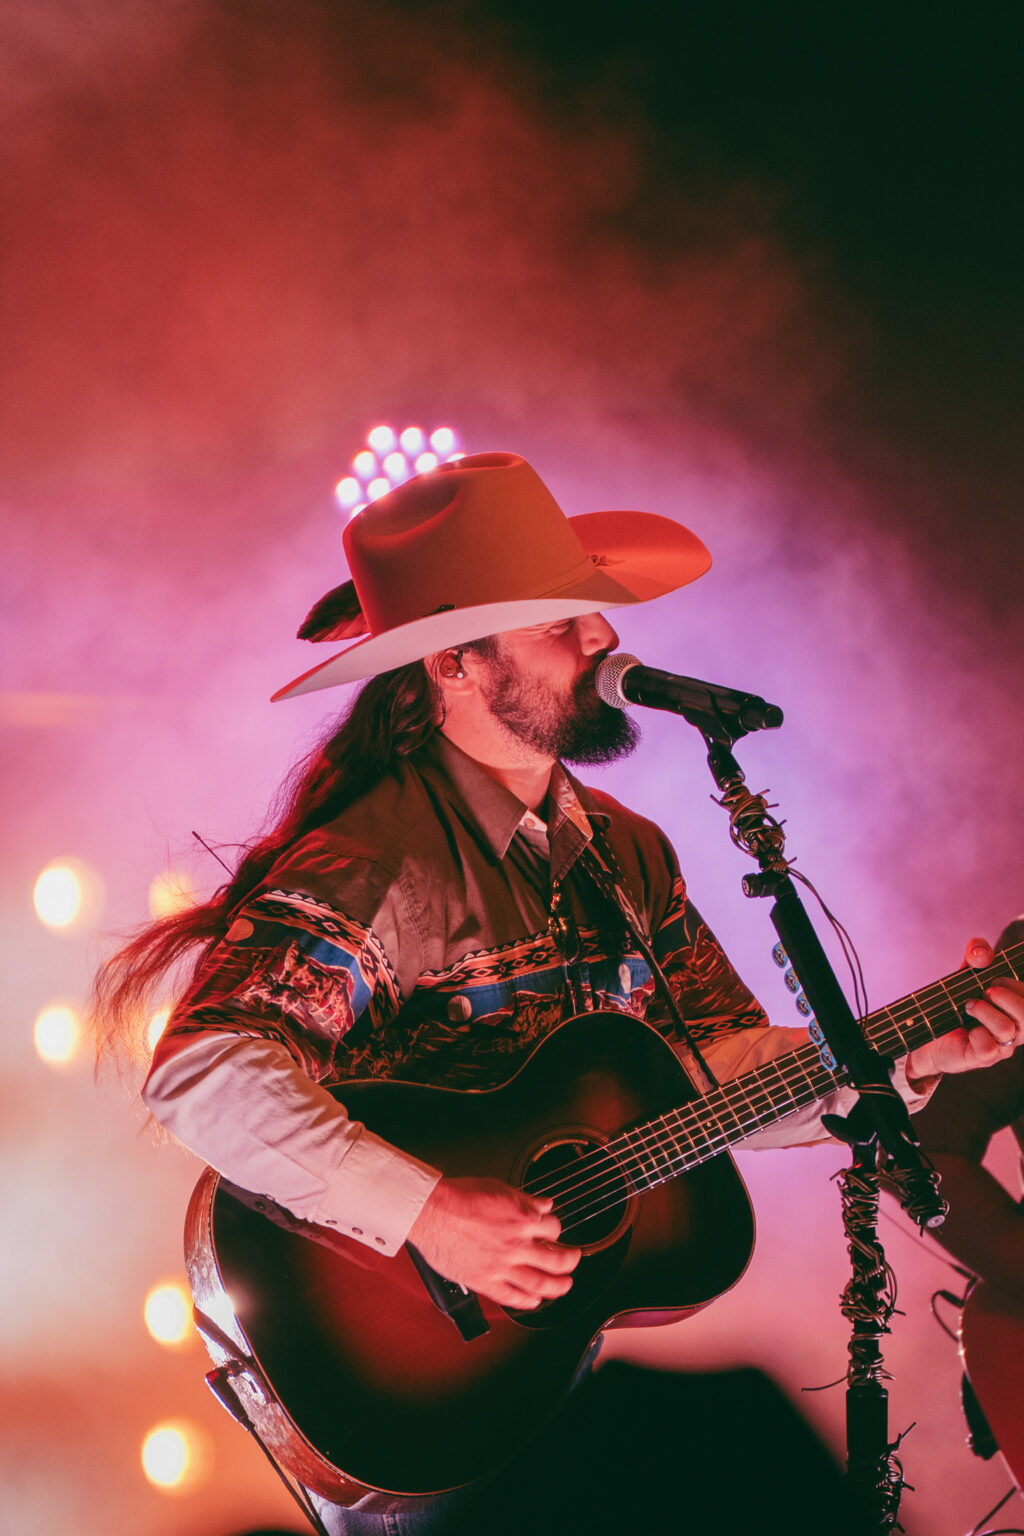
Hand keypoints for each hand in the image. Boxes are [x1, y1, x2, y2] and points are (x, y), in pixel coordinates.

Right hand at [408, 1176, 580, 1308]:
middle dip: (570, 1261)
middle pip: (556, 1259)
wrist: (431, 1211)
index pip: (553, 1227)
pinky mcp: (485, 1281)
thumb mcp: (498, 1188)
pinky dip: (527, 1302)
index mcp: (521, 1219)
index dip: (555, 1229)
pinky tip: (533, 1301)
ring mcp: (502, 1266)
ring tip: (564, 1286)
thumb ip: (525, 1199)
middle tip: (573, 1261)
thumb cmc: (458, 1197)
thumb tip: (545, 1203)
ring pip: (540, 1283)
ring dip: (557, 1287)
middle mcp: (516, 1245)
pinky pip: (512, 1297)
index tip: (553, 1232)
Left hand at [905, 936, 1023, 1080]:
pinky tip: (966, 1030)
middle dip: (1005, 996)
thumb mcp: (967, 973)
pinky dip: (975, 1032)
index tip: (991, 980)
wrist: (928, 1032)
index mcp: (1017, 1008)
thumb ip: (977, 955)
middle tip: (985, 991)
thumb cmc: (955, 1002)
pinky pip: (989, 1046)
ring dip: (984, 1011)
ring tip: (968, 1006)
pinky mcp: (984, 1057)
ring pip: (1007, 1029)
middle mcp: (1016, 1028)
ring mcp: (1002, 1045)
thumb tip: (982, 953)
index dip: (1012, 982)